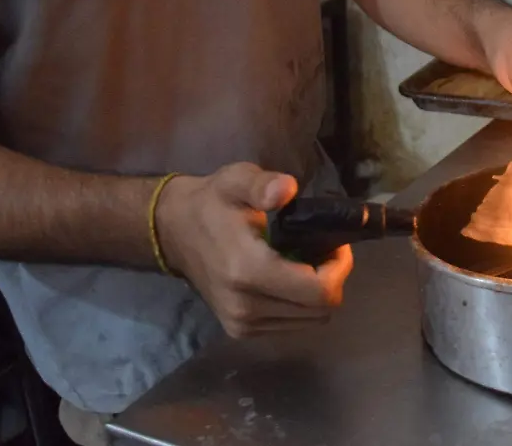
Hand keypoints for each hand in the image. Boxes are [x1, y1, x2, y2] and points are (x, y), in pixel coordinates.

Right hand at [154, 163, 353, 337]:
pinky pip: (290, 324)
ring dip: (316, 294)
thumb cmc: (212, 203)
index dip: (339, 269)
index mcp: (249, 271)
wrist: (172, 232)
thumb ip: (262, 185)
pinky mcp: (240, 330)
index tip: (336, 244)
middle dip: (332, 280)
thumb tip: (287, 189)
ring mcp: (242, 324)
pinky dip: (299, 304)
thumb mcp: (236, 181)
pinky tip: (289, 278)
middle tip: (324, 251)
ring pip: (308, 321)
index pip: (319, 292)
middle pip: (319, 310)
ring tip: (306, 263)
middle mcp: (246, 306)